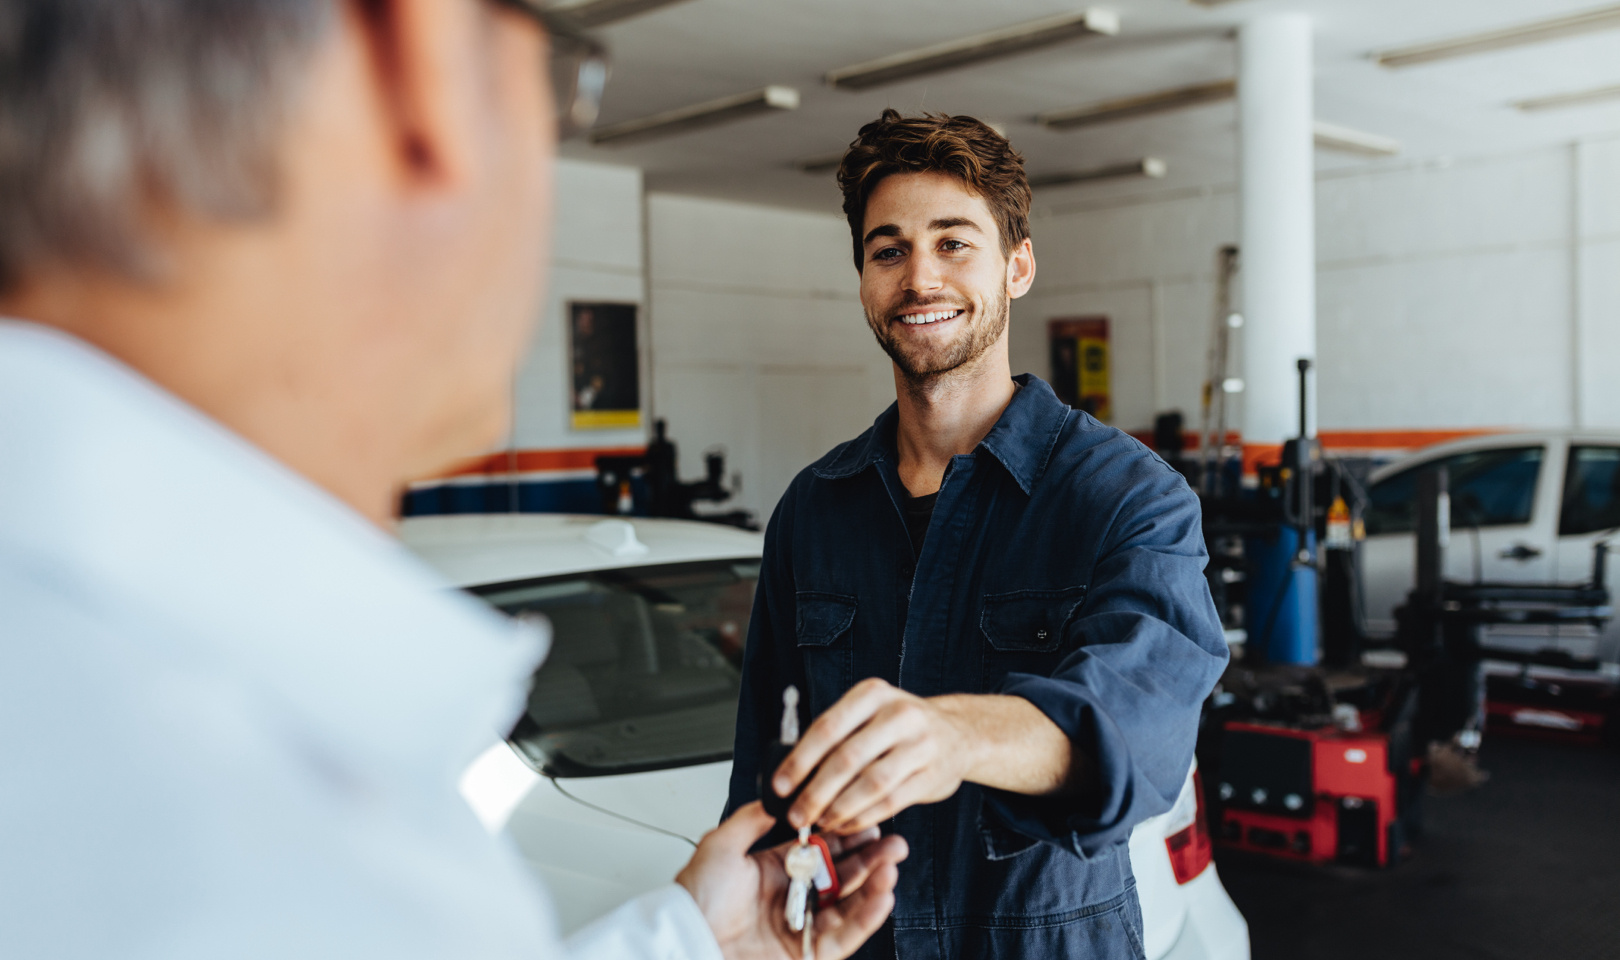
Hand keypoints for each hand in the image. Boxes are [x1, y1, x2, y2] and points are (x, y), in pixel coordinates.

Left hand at [676, 801, 907, 959]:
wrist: (687, 938)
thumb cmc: (696, 899)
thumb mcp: (721, 844)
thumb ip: (752, 818)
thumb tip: (776, 795)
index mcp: (774, 872)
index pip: (822, 851)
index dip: (848, 838)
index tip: (868, 823)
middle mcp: (792, 898)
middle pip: (843, 877)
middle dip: (871, 859)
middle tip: (893, 844)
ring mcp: (802, 927)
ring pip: (849, 905)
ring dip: (874, 885)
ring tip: (890, 866)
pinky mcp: (808, 955)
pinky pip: (845, 936)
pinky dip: (867, 917)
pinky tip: (882, 896)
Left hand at [773, 679, 970, 835]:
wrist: (960, 733)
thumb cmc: (900, 726)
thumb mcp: (870, 712)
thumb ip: (836, 736)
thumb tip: (791, 774)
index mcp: (872, 694)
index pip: (827, 728)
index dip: (800, 760)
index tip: (779, 786)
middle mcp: (898, 715)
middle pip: (847, 759)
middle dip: (815, 792)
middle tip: (796, 816)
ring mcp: (919, 745)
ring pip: (870, 784)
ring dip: (839, 809)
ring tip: (819, 823)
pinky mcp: (931, 775)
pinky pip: (890, 803)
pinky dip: (863, 817)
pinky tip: (845, 825)